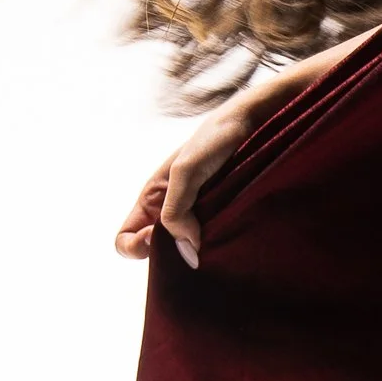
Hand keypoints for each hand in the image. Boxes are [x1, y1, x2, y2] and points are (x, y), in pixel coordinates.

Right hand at [115, 41, 348, 267]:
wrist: (255, 124)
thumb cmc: (215, 139)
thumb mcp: (186, 170)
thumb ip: (176, 211)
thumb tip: (188, 250)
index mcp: (153, 199)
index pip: (125, 238)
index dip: (135, 245)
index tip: (156, 237)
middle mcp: (172, 211)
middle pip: (157, 252)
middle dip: (170, 256)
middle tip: (193, 244)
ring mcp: (197, 216)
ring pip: (186, 250)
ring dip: (196, 252)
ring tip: (215, 241)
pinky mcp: (221, 218)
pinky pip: (211, 243)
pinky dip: (216, 246)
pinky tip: (229, 240)